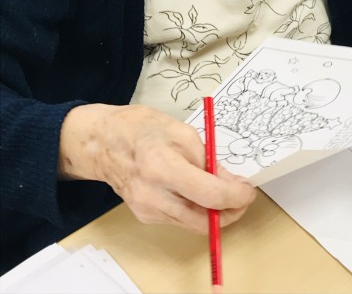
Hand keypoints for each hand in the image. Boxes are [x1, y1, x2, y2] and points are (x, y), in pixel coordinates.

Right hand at [58, 103, 255, 231]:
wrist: (102, 142)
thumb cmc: (140, 128)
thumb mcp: (181, 132)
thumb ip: (207, 158)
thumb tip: (229, 181)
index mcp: (163, 167)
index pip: (210, 195)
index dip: (235, 197)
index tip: (247, 190)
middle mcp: (154, 195)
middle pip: (203, 221)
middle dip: (230, 213)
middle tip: (242, 197)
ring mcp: (147, 210)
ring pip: (193, 224)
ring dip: (213, 213)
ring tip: (222, 191)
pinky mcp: (144, 216)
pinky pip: (179, 220)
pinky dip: (195, 210)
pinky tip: (197, 192)